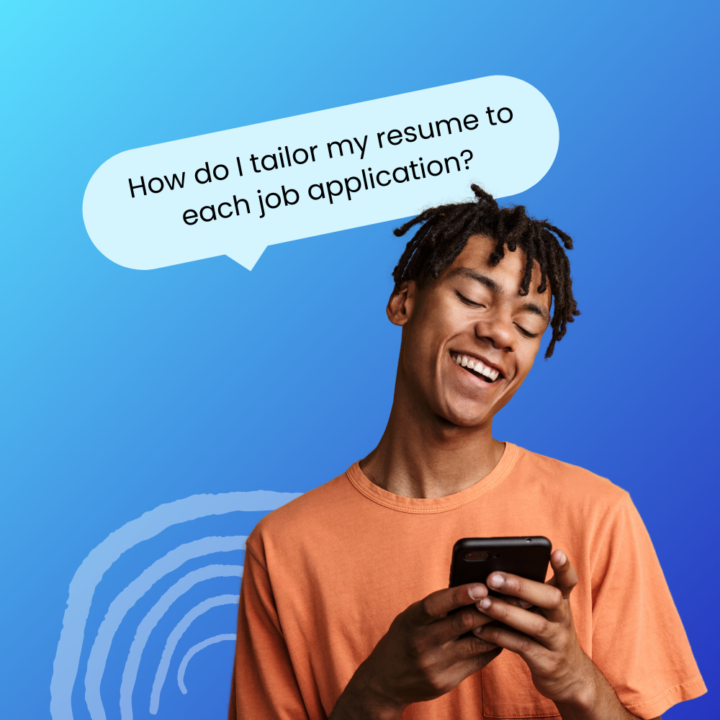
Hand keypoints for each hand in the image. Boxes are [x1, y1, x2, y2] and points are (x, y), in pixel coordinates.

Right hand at [331, 583, 501, 719]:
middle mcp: (423, 643)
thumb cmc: (404, 637)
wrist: (385, 680)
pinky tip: (503, 634)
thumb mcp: (412, 617)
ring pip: (477, 644)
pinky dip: (493, 645)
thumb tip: (475, 589)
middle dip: (489, 608)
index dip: (459, 595)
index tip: (481, 586)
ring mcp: (436, 665)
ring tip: (515, 613)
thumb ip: (437, 607)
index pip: (436, 604)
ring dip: (498, 627)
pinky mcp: (447, 682)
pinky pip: (478, 661)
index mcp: (412, 621)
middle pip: (462, 623)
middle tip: (513, 597)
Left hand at [471, 550, 594, 706]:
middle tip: (493, 577)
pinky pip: (521, 647)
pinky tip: (479, 629)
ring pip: (535, 624)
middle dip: (521, 586)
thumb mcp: (544, 612)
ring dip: (505, 612)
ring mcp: (557, 642)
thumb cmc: (546, 633)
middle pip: (551, 598)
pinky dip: (499, 636)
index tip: (555, 552)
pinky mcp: (547, 663)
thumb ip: (527, 594)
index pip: (569, 580)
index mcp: (562, 602)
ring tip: (481, 602)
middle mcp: (563, 619)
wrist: (569, 677)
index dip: (564, 567)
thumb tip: (491, 573)